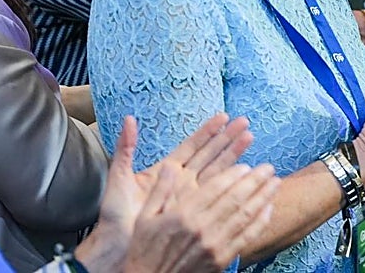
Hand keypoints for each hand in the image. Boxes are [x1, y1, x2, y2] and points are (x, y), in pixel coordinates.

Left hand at [75, 114, 257, 271]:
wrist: (117, 247)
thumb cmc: (115, 216)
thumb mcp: (119, 178)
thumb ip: (126, 149)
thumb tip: (129, 119)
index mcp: (165, 171)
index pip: (191, 146)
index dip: (207, 131)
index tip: (223, 117)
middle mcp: (181, 181)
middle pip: (209, 154)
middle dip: (227, 138)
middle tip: (244, 122)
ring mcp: (190, 196)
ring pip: (217, 170)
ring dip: (233, 154)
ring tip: (249, 137)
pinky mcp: (194, 211)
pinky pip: (216, 193)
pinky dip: (231, 181)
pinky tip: (245, 171)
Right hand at [123, 160, 279, 271]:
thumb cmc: (145, 251)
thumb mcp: (144, 219)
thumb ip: (160, 191)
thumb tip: (170, 166)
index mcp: (183, 215)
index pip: (216, 188)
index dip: (234, 175)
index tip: (246, 166)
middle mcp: (202, 228)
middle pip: (235, 198)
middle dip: (255, 180)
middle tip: (268, 167)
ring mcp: (214, 245)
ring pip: (245, 215)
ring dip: (263, 196)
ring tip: (276, 182)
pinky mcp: (221, 259)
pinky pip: (246, 236)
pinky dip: (260, 221)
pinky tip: (269, 208)